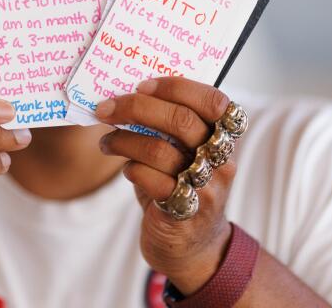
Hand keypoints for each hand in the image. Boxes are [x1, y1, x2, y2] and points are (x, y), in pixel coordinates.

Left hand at [95, 77, 233, 294]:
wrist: (193, 246)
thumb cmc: (180, 185)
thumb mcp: (183, 152)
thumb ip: (168, 126)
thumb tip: (126, 94)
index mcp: (225, 137)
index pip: (213, 101)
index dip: (176, 87)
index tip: (142, 86)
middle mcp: (221, 160)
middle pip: (182, 121)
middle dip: (137, 108)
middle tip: (107, 109)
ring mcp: (206, 188)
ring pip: (160, 150)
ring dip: (123, 140)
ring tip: (106, 142)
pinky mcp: (185, 213)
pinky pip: (151, 181)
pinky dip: (131, 169)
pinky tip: (125, 169)